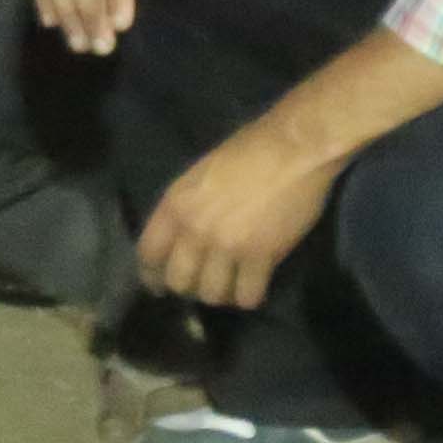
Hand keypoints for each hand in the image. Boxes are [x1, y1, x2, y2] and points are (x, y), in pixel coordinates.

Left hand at [136, 118, 339, 313]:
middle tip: (204, 284)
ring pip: (212, 295)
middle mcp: (195, 229)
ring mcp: (227, 244)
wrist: (294, 146)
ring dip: (222, 295)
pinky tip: (255, 287)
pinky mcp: (261, 255)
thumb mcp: (200, 174)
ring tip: (232, 285)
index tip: (158, 286)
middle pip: (178, 282)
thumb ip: (186, 208)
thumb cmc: (249, 150)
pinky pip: (247, 296)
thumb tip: (181, 240)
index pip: (148, 254)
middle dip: (189, 289)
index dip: (151, 276)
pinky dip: (250, 296)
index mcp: (176, 204)